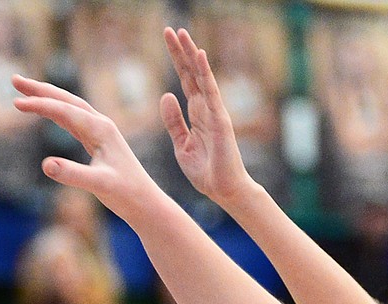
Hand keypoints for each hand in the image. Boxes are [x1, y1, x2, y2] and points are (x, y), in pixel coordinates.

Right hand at [11, 75, 157, 221]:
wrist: (146, 202)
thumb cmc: (126, 194)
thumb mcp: (98, 186)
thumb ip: (72, 174)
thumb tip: (45, 164)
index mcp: (100, 129)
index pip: (64, 111)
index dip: (40, 106)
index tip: (16, 103)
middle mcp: (100, 124)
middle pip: (66, 99)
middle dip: (40, 90)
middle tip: (14, 80)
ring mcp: (100, 132)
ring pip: (69, 107)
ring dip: (47, 98)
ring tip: (25, 92)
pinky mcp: (98, 142)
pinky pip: (73, 121)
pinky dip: (57, 113)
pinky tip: (49, 112)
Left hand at [161, 27, 252, 209]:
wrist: (223, 190)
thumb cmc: (205, 171)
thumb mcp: (181, 145)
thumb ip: (173, 121)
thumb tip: (165, 95)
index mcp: (196, 113)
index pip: (185, 79)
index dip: (176, 60)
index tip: (166, 40)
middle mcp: (207, 107)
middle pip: (192, 72)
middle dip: (181, 51)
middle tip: (170, 29)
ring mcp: (215, 111)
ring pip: (201, 76)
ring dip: (191, 55)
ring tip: (181, 34)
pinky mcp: (220, 119)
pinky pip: (211, 92)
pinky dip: (205, 73)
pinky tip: (199, 56)